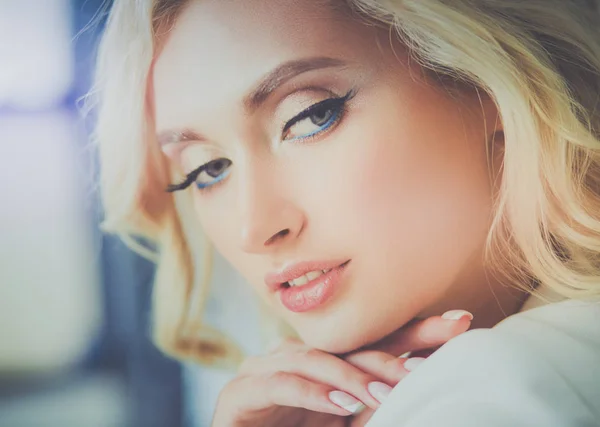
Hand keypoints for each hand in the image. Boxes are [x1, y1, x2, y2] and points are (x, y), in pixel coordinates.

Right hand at [210, 310, 472, 426]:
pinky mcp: (242, 390)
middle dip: (396, 346)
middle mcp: (296, 354)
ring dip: (353, 377)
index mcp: (322, 361)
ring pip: (316, 359)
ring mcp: (266, 367)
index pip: (373, 342)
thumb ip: (372, 403)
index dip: (414, 331)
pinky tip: (341, 404)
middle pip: (350, 343)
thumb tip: (417, 386)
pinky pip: (283, 384)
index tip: (460, 321)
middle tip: (439, 345)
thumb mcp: (343, 421)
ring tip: (388, 393)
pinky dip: (314, 394)